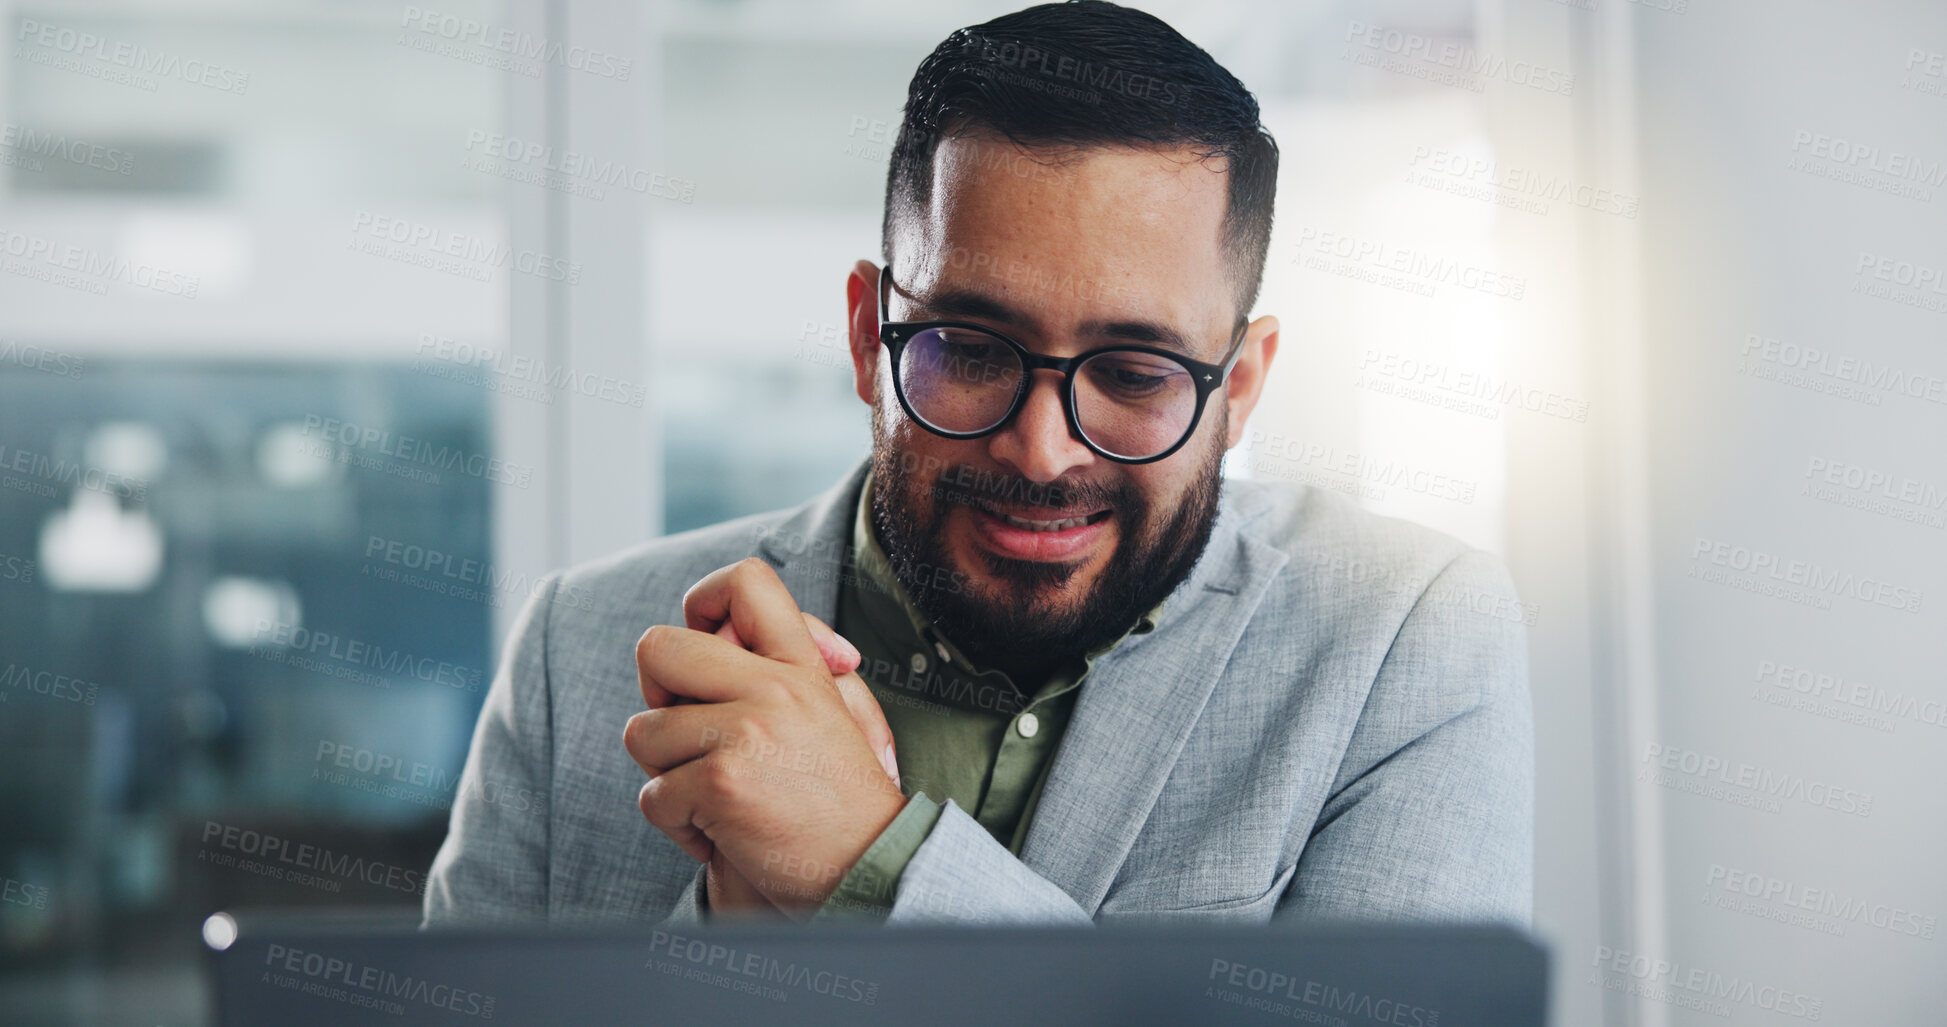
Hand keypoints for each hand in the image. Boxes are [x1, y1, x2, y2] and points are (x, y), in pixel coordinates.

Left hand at [626, 559, 905, 918]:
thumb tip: (727, 630)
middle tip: (688, 731)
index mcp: (802, 667)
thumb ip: (793, 660)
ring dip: (665, 774)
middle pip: (657, 647)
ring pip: (642, 731)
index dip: (704, 602)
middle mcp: (775, 688)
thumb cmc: (845, 802)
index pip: (746, 582)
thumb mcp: (840, 712)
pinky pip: (653, 795)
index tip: (708, 643)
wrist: (874, 873)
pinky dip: (677, 826)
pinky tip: (721, 836)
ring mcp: (745, 732)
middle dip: (656, 695)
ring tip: (714, 799)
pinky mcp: (721, 783)